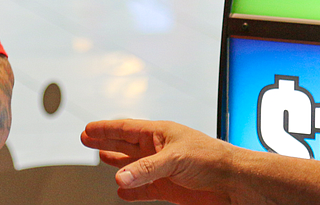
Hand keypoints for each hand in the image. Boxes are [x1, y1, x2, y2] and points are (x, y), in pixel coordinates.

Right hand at [81, 119, 234, 203]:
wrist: (234, 182)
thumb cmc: (212, 158)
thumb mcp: (175, 158)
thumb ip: (146, 169)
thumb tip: (119, 179)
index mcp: (160, 133)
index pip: (126, 128)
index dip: (106, 129)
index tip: (88, 129)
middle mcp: (159, 149)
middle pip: (125, 143)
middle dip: (105, 141)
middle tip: (86, 138)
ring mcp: (162, 169)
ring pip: (132, 166)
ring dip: (116, 163)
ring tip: (101, 158)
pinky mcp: (168, 188)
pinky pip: (143, 189)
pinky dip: (131, 191)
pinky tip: (122, 191)